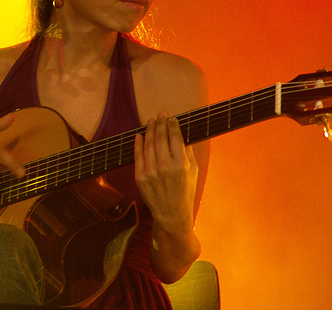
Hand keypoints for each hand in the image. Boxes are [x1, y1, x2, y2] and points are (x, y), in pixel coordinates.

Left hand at [134, 113, 198, 235]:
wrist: (172, 215)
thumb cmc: (185, 192)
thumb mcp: (193, 171)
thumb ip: (187, 151)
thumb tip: (181, 133)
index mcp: (181, 165)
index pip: (175, 137)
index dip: (172, 125)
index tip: (172, 119)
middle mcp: (165, 167)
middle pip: (160, 137)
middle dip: (160, 123)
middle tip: (161, 116)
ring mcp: (150, 172)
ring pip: (148, 144)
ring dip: (149, 130)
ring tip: (151, 121)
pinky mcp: (140, 178)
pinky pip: (137, 156)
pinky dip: (137, 143)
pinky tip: (139, 135)